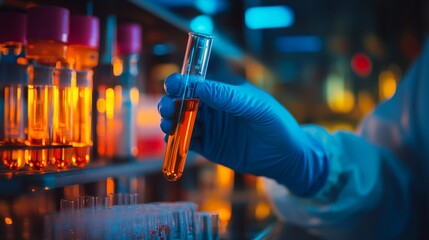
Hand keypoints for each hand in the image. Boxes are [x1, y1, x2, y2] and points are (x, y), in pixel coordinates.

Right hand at [158, 73, 327, 196]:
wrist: (286, 157)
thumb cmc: (276, 124)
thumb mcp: (255, 107)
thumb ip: (228, 97)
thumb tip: (199, 86)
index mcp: (223, 91)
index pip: (197, 82)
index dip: (182, 82)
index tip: (172, 85)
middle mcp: (213, 107)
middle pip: (183, 101)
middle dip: (171, 103)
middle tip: (166, 108)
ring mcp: (209, 127)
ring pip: (182, 121)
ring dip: (171, 122)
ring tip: (168, 125)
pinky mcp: (208, 146)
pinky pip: (188, 142)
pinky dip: (178, 141)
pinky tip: (174, 140)